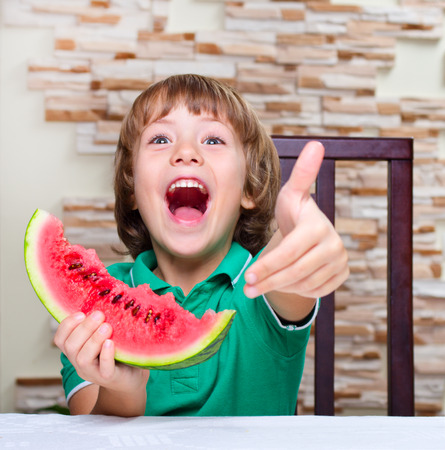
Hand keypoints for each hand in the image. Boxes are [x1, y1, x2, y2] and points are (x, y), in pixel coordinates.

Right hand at [54, 311, 148, 397]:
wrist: (131, 376)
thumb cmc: (116, 350)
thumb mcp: (105, 334)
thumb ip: (99, 321)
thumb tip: (103, 294)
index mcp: (76, 349)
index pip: (60, 339)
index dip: (66, 325)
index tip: (81, 313)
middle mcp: (80, 362)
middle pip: (71, 346)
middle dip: (84, 328)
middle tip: (99, 315)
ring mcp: (93, 372)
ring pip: (83, 358)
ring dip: (94, 339)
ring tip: (107, 327)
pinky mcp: (109, 378)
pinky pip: (104, 369)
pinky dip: (106, 355)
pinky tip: (111, 343)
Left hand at [244, 141, 348, 302]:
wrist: (310, 233)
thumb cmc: (295, 213)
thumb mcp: (291, 195)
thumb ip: (301, 174)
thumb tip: (316, 143)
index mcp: (318, 226)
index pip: (290, 251)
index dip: (268, 265)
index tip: (248, 275)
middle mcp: (335, 245)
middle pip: (296, 271)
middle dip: (268, 281)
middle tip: (246, 288)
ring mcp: (340, 263)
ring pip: (304, 283)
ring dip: (278, 287)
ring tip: (257, 287)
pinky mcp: (341, 276)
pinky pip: (315, 291)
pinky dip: (296, 290)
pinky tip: (283, 283)